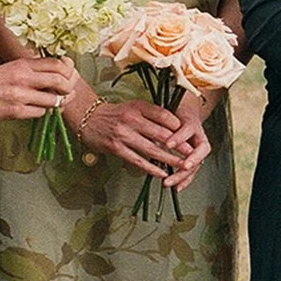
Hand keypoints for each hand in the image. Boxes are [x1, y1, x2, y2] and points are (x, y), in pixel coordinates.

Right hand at [0, 56, 78, 123]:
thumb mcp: (15, 67)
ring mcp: (21, 96)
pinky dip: (44, 112)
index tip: (70, 74)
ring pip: (54, 100)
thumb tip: (63, 70)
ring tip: (57, 101)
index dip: (69, 70)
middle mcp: (24, 78)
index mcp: (24, 65)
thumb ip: (36, 68)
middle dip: (69, 88)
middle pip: (61, 81)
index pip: (58, 64)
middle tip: (68, 91)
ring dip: (59, 102)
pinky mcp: (17, 111)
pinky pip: (42, 113)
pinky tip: (39, 108)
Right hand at [74, 91, 192, 184]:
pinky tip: (161, 173)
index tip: (189, 134)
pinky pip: (137, 160)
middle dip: (178, 145)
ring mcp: (123, 135)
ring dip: (168, 159)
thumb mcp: (135, 107)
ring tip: (181, 165)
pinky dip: (150, 168)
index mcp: (138, 107)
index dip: (178, 126)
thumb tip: (176, 128)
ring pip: (151, 149)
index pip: (163, 115)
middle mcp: (131, 120)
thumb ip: (153, 115)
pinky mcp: (116, 148)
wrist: (88, 118)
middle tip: (192, 153)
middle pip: (160, 134)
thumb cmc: (117, 114)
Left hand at [165, 95, 215, 191]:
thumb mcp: (168, 115)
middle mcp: (198, 138)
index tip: (168, 144)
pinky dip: (184, 180)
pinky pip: (191, 172)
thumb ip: (162, 123)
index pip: (188, 130)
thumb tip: (149, 131)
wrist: (184, 115)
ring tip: (170, 181)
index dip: (179, 138)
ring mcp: (197, 150)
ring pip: (196, 164)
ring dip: (183, 174)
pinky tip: (177, 187)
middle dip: (191, 160)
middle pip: (200, 151)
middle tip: (182, 167)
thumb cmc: (174, 115)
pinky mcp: (193, 160)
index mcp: (192, 124)